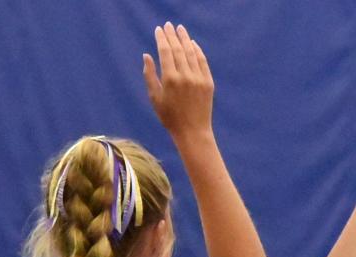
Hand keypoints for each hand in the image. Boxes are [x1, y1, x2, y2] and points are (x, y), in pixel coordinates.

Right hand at [143, 23, 213, 139]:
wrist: (193, 132)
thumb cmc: (170, 117)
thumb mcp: (155, 98)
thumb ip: (149, 75)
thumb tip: (147, 55)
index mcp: (170, 79)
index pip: (165, 51)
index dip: (161, 38)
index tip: (159, 30)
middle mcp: (185, 76)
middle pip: (178, 49)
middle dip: (172, 35)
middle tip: (168, 25)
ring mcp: (198, 78)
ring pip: (191, 52)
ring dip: (185, 39)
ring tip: (180, 29)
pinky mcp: (208, 83)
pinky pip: (202, 61)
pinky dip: (197, 51)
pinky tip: (192, 44)